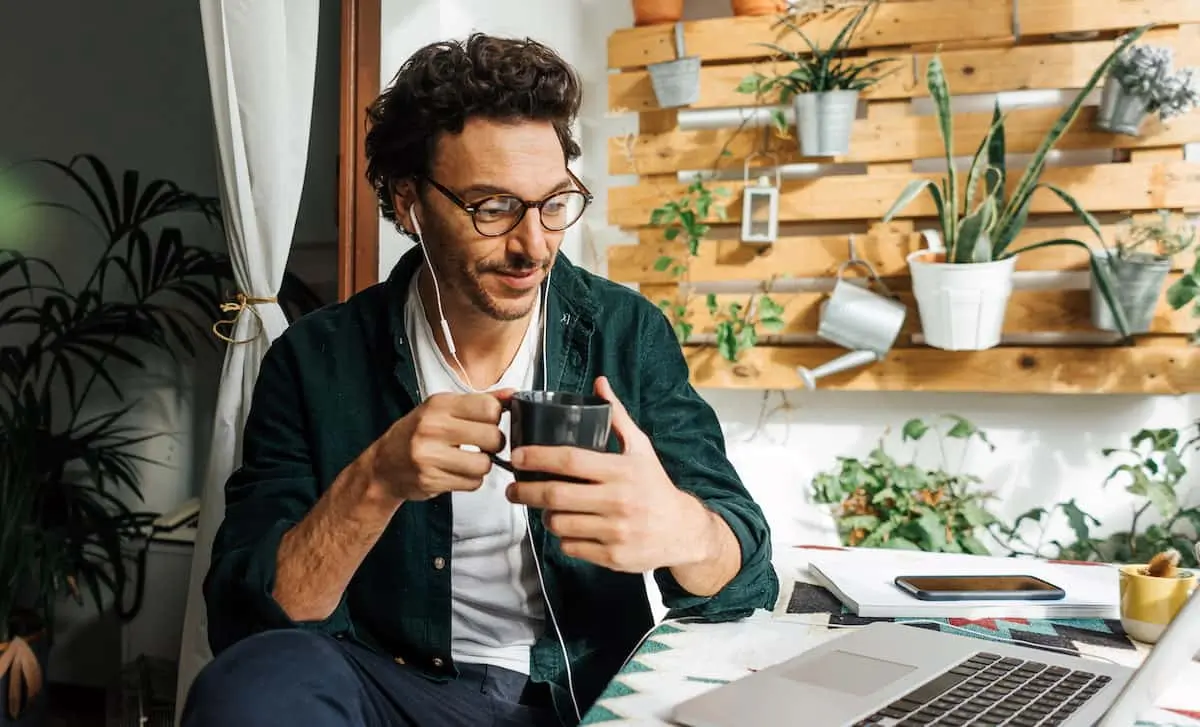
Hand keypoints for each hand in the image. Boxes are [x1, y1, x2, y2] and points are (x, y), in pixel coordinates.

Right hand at [367, 389, 514, 501]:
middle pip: (492, 437)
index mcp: (439, 405)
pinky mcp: (432, 479)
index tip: (489, 422)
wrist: (383, 466)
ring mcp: (430, 455)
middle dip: (494, 444)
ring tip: (469, 460)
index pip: (489, 407)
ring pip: (484, 464)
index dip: (496, 417)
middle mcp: (432, 427)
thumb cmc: (416, 434)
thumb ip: (479, 402)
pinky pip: (472, 483)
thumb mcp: (443, 409)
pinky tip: (458, 472)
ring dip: (482, 465)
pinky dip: (471, 480)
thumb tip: (513, 394)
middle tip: (483, 444)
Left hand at [505, 376, 714, 572]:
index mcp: (622, 471)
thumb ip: (617, 417)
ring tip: (544, 508)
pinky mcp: (613, 557)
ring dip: (544, 516)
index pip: (570, 460)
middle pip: (556, 495)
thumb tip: (600, 383)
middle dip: (525, 491)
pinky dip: (563, 537)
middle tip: (512, 489)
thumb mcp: (641, 448)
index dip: (538, 457)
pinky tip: (568, 528)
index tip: (518, 455)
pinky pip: (571, 546)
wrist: (682, 530)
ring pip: (559, 523)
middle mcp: (619, 501)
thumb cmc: (654, 485)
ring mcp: (615, 531)